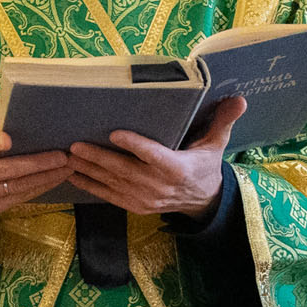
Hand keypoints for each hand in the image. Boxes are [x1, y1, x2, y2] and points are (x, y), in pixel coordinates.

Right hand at [0, 125, 70, 215]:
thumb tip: (25, 117)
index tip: (8, 139)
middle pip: (7, 170)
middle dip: (38, 164)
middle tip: (62, 157)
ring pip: (17, 187)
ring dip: (46, 178)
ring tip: (67, 168)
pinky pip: (19, 198)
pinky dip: (39, 188)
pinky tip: (54, 179)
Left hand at [67, 96, 245, 219]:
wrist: (202, 202)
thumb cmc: (204, 165)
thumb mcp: (216, 144)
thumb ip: (222, 121)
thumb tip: (239, 99)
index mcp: (177, 168)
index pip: (154, 155)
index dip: (134, 146)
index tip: (115, 133)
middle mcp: (158, 186)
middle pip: (125, 171)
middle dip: (98, 158)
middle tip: (75, 144)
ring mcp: (145, 199)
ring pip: (112, 184)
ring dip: (88, 171)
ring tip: (67, 157)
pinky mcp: (135, 207)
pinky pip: (109, 197)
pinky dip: (90, 187)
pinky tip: (72, 175)